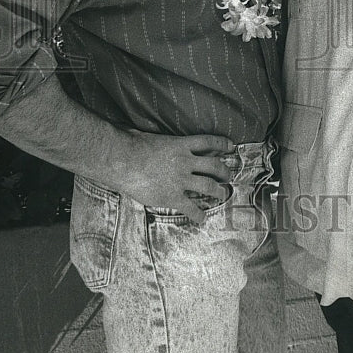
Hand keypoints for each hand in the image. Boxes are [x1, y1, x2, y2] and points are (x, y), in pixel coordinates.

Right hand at [113, 131, 234, 224]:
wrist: (121, 161)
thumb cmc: (132, 146)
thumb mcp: (152, 136)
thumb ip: (161, 140)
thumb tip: (150, 134)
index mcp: (181, 144)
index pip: (208, 142)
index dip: (222, 143)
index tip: (231, 146)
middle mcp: (185, 161)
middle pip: (214, 166)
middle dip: (224, 172)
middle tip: (229, 177)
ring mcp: (180, 179)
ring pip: (208, 186)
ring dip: (219, 192)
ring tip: (223, 195)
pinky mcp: (172, 196)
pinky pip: (191, 207)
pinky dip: (199, 214)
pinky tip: (202, 218)